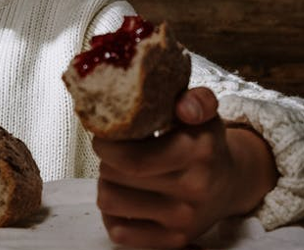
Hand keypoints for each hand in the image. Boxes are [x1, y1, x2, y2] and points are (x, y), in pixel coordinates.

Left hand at [93, 87, 276, 248]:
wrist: (232, 183)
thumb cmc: (205, 142)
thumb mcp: (204, 113)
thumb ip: (196, 100)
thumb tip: (185, 106)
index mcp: (198, 152)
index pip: (131, 158)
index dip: (106, 145)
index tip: (104, 136)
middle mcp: (193, 188)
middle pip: (114, 176)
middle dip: (105, 160)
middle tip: (113, 153)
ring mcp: (183, 219)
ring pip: (109, 202)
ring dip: (106, 185)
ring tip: (119, 174)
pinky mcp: (173, 241)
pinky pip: (119, 231)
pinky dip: (113, 214)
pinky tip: (126, 198)